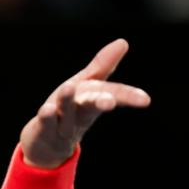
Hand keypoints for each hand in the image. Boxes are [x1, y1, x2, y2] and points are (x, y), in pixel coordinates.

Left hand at [20, 39, 150, 167]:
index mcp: (92, 101)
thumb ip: (102, 66)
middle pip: (90, 106)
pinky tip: (47, 108)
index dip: (128, 97)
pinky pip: (45, 125)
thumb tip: (123, 41)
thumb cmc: (70, 111)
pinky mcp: (42, 133)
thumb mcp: (86, 87)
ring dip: (67, 101)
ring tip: (68, 87)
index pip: (112, 96)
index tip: (145, 100)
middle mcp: (79, 115)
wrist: (46, 147)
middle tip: (110, 102)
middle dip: (100, 102)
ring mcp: (61, 126)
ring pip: (66, 114)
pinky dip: (47, 117)